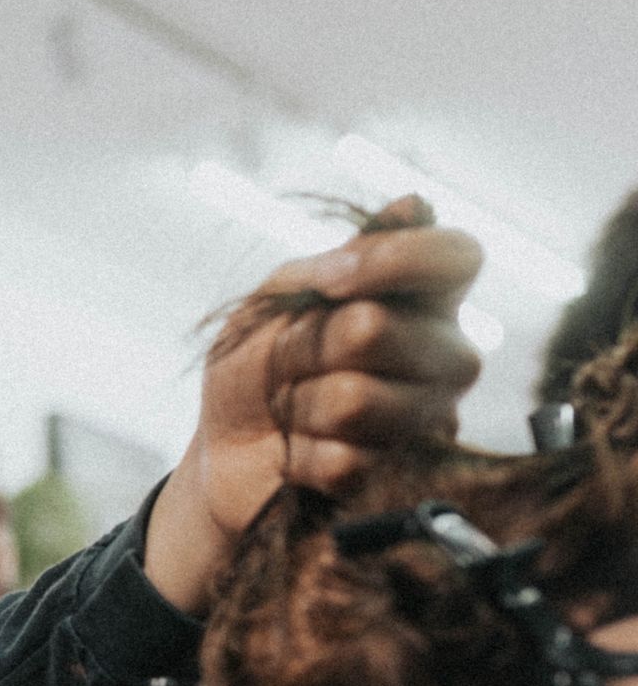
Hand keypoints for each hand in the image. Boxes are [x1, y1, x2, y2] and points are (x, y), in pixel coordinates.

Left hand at [144, 198, 483, 613]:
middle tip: (290, 361)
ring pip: (355, 400)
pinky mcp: (397, 481)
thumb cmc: (260, 363)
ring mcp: (430, 422)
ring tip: (296, 407)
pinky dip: (300, 453)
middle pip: (379, 330)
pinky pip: (342, 461)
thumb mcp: (285, 296)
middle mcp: (446, 356)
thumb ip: (346, 260)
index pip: (460, 256)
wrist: (226, 451)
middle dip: (306, 345)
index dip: (392, 261)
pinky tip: (301, 452)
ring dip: (298, 402)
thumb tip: (414, 204)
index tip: (326, 280)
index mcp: (425, 300)